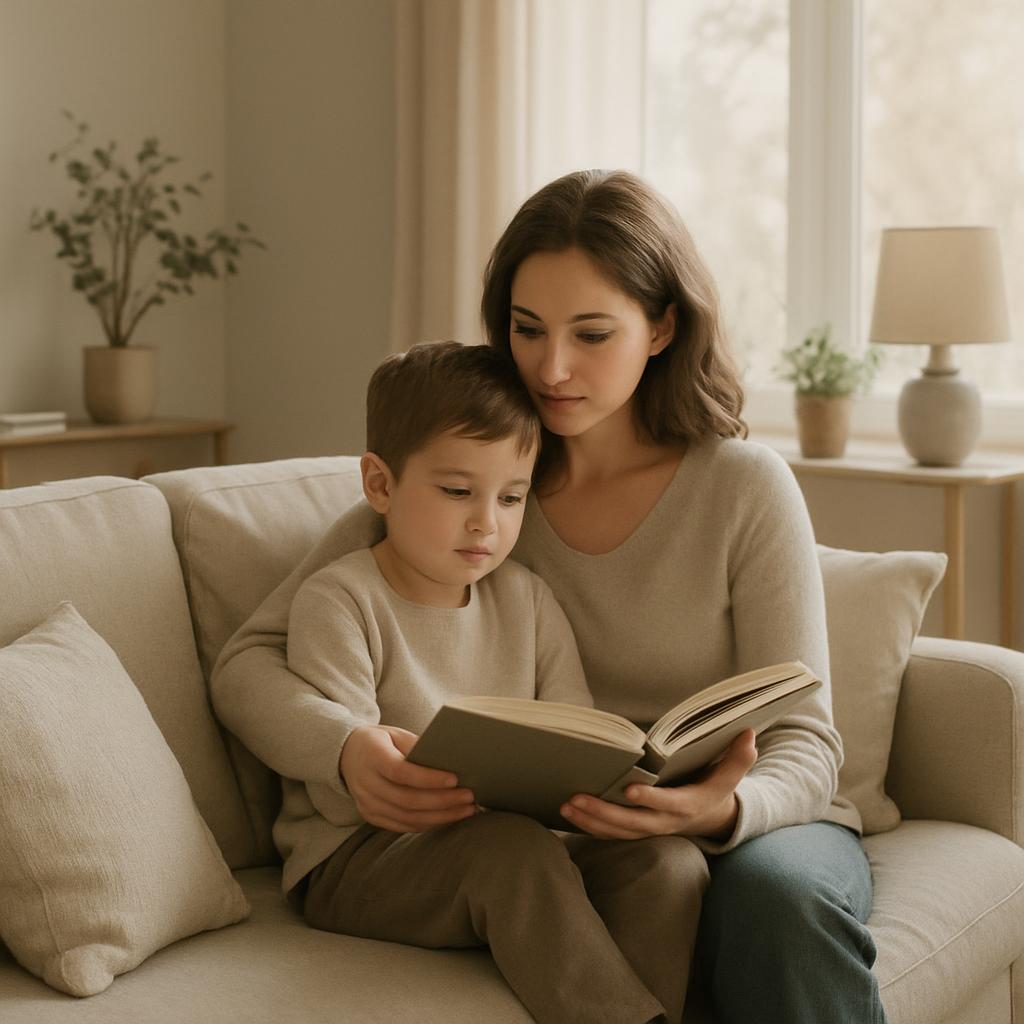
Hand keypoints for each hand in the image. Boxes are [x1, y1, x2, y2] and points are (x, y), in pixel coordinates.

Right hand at [340, 725, 476, 832]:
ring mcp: (366, 803)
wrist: (346, 754)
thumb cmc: (380, 741)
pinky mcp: (370, 816)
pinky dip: (427, 823)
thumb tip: (452, 760)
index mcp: (372, 756)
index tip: (455, 779)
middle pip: (407, 799)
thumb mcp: (396, 734)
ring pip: (407, 817)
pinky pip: (402, 825)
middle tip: (469, 797)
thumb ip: (419, 746)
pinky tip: (448, 817)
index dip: (429, 778)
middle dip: (443, 801)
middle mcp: (366, 783)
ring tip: (466, 810)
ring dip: (440, 817)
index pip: (401, 772)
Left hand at [560, 728, 757, 840]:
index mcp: (688, 805)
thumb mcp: (731, 773)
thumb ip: (739, 757)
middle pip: (633, 823)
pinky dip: (590, 827)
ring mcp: (649, 829)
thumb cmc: (715, 787)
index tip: (630, 789)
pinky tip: (568, 814)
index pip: (669, 805)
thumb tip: (750, 733)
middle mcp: (666, 822)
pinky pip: (611, 834)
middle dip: (604, 812)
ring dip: (591, 821)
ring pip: (618, 832)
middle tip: (576, 798)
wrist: (710, 818)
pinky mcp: (636, 831)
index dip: (651, 799)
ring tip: (566, 804)